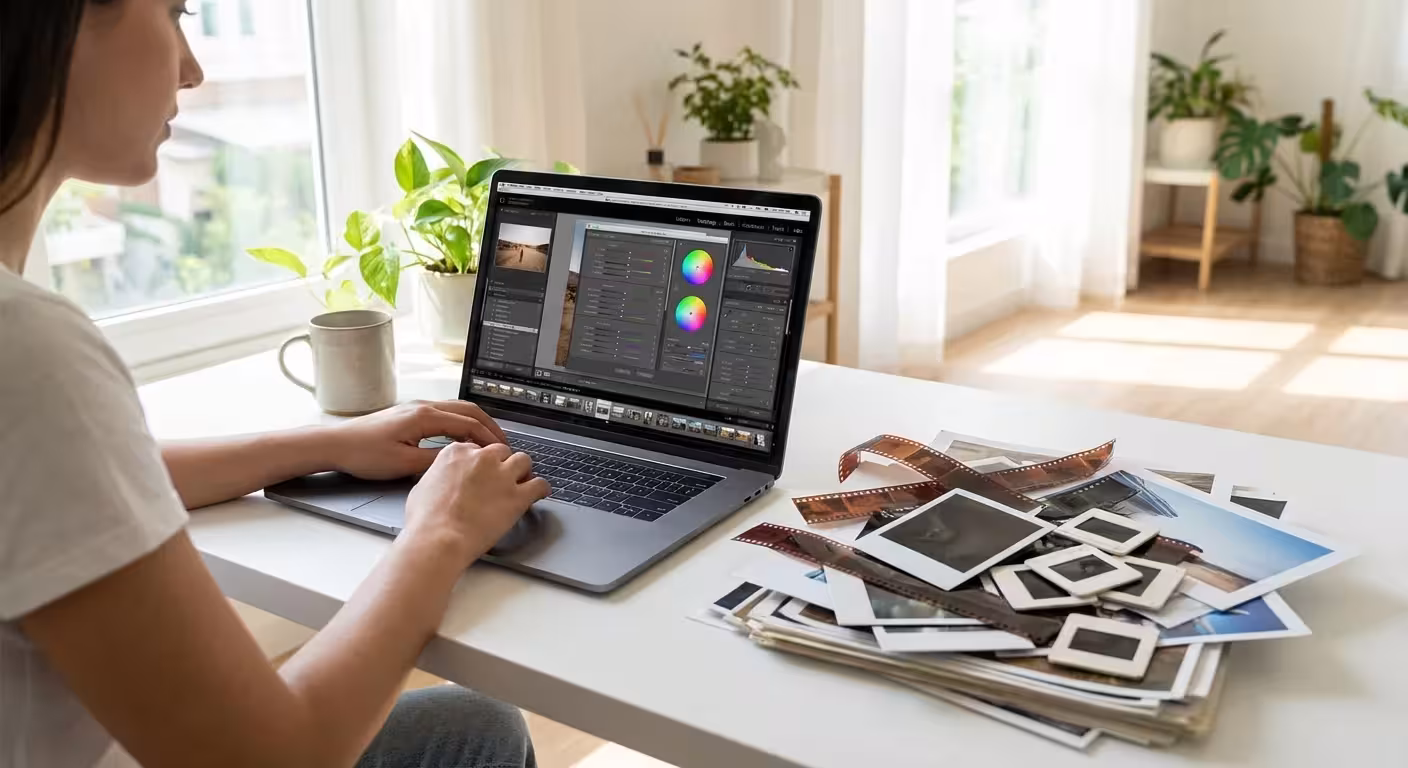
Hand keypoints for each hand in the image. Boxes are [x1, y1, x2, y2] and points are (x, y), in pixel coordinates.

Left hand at [326, 400, 508, 480]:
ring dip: (476, 422)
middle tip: (503, 443)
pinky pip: (444, 413)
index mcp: (425, 416)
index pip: (469, 423)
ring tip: (487, 440)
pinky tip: (461, 437)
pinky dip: (461, 423)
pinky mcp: (409, 414)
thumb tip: (461, 461)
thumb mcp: (404, 464)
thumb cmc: (364, 453)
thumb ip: (436, 461)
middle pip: (468, 410)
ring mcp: (415, 408)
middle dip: (490, 426)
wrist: (336, 444)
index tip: (502, 451)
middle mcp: (423, 407)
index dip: (489, 438)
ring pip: (457, 409)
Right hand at [402, 443, 550, 561]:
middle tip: (501, 480)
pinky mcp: (518, 495)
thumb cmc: (425, 520)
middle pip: (502, 452)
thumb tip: (444, 480)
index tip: (482, 474)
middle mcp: (482, 458)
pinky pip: (540, 484)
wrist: (439, 538)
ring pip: (523, 461)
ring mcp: (502, 475)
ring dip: (523, 472)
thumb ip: (440, 475)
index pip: (478, 449)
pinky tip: (539, 494)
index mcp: (457, 452)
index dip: (482, 464)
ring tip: (521, 484)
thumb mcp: (423, 486)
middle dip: (502, 465)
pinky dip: (541, 489)